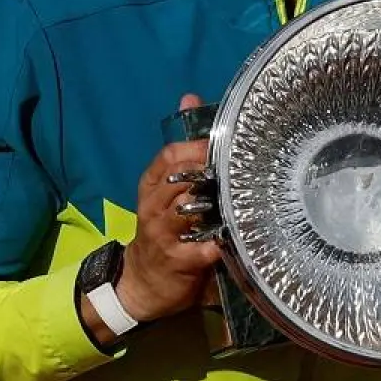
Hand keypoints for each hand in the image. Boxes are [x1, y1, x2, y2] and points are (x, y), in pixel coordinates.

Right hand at [115, 93, 221, 323]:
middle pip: (179, 180)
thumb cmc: (162, 229)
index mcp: (151, 187)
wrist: (141, 282)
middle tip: (237, 165)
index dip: (193, 149)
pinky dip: (219, 241)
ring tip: (239, 194)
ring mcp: (164, 235)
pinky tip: (236, 234)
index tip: (221, 144)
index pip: (167, 158)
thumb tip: (190, 97)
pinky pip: (201, 247)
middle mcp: (154, 207)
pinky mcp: (179, 261)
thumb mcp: (164, 190)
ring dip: (214, 203)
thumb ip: (182, 150)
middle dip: (207, 172)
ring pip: (187, 210)